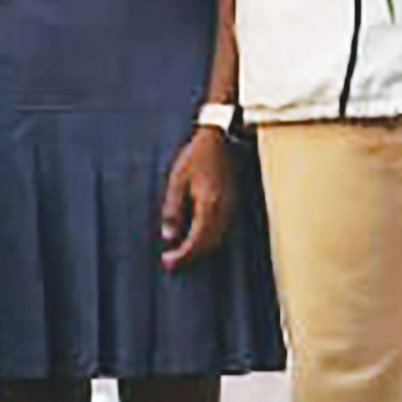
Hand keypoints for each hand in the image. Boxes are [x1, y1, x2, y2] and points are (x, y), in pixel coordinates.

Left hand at [157, 127, 239, 268]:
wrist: (219, 139)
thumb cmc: (196, 157)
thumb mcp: (177, 181)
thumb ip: (173, 209)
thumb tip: (168, 235)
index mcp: (208, 205)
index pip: (197, 241)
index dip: (183, 256)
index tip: (168, 262)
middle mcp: (223, 211)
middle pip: (209, 245)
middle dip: (190, 257)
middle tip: (172, 262)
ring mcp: (231, 208)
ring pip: (218, 240)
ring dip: (200, 251)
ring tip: (181, 253)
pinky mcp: (232, 204)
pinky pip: (222, 230)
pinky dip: (209, 239)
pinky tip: (196, 238)